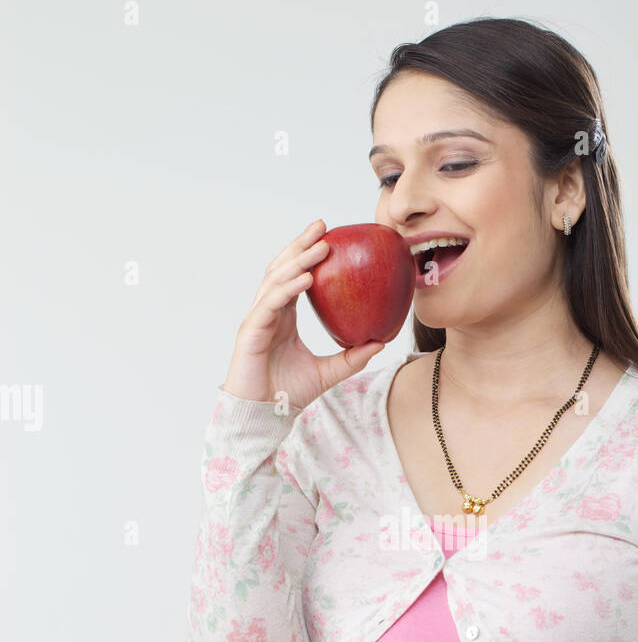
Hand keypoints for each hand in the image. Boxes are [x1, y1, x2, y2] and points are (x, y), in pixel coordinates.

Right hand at [221, 218, 384, 408]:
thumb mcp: (328, 372)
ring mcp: (258, 318)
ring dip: (297, 260)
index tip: (329, 237)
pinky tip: (306, 278)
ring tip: (319, 247)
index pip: (294, 276)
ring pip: (276, 280)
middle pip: (283, 268)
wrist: (263, 415)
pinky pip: (271, 303)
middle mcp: (269, 312)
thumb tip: (381, 342)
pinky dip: (288, 288)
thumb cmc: (288, 394)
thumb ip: (352, 357)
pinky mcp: (251, 330)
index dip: (307, 254)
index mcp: (283, 316)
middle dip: (301, 245)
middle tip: (322, 226)